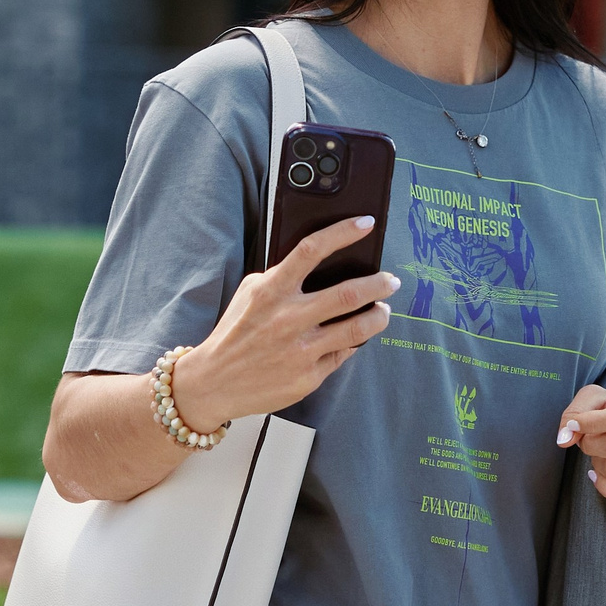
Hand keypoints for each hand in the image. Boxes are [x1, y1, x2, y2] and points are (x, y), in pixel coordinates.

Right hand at [172, 214, 398, 428]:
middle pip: (348, 294)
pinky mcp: (308, 377)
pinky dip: (353, 342)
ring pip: (357, 328)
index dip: (342, 233)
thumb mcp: (250, 293)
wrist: (214, 382)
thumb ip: (282, 277)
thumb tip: (324, 266)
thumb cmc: (236, 332)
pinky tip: (355, 336)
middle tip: (391, 280)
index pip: (311, 250)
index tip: (366, 223)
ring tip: (383, 310)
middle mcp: (288, 319)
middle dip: (378, 284)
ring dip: (379, 316)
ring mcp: (300, 350)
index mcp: (272, 291)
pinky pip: (343, 354)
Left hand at [557, 384, 605, 506]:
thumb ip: (575, 413)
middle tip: (589, 440)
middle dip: (589, 444)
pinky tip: (600, 474)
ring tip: (603, 453)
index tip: (575, 425)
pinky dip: (605, 487)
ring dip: (597, 463)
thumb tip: (564, 439)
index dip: (589, 424)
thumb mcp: (592, 399)